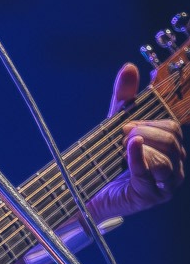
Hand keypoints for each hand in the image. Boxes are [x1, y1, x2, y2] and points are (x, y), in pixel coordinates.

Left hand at [89, 63, 185, 223]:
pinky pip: (151, 170)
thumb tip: (129, 67)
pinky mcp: (154, 196)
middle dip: (145, 130)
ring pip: (167, 154)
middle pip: (172, 137)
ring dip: (141, 144)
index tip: (128, 120)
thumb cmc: (106, 162)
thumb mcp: (114, 125)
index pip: (171, 125)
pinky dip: (139, 156)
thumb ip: (124, 99)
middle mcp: (174, 165)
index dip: (151, 118)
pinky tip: (129, 147)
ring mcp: (167, 183)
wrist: (89, 194)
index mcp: (168, 148)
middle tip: (121, 133)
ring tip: (121, 144)